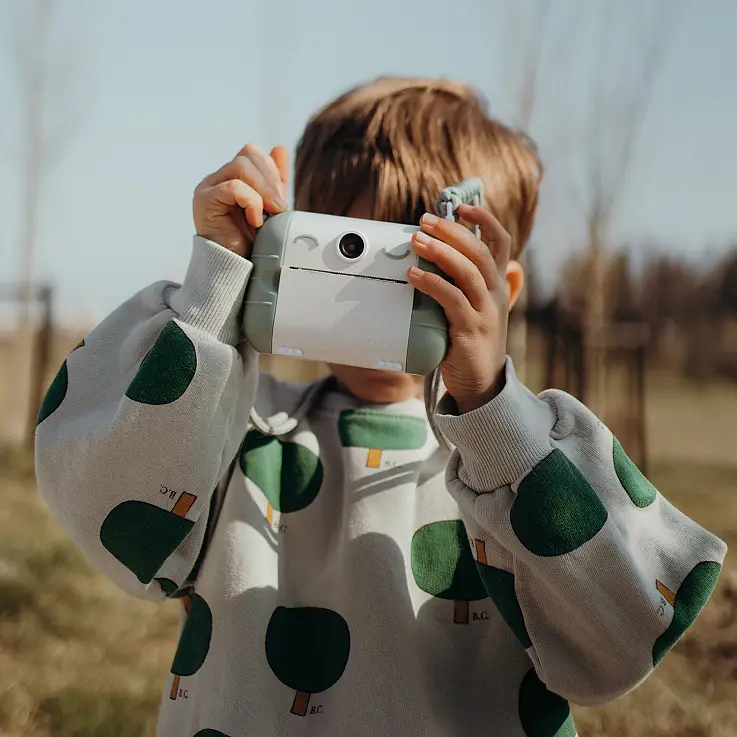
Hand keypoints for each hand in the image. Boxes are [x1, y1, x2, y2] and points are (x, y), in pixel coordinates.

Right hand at [193, 143, 289, 256]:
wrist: (239, 268)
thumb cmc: (252, 242)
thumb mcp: (271, 207)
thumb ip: (275, 180)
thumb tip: (280, 149)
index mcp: (233, 177)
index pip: (252, 153)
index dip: (271, 170)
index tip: (279, 199)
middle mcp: (218, 178)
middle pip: (248, 155)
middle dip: (269, 181)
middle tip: (278, 210)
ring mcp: (209, 187)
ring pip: (241, 166)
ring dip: (262, 192)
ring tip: (267, 215)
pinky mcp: (205, 200)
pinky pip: (233, 187)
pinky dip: (251, 202)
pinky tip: (254, 221)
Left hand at [407, 206, 511, 413]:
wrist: (482, 384)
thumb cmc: (471, 341)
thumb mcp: (473, 306)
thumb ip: (460, 282)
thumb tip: (433, 254)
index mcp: (498, 285)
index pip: (501, 242)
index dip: (484, 220)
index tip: (462, 206)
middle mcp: (496, 294)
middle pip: (480, 251)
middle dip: (452, 231)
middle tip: (425, 220)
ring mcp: (485, 312)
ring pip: (468, 271)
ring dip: (440, 251)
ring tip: (417, 239)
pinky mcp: (470, 330)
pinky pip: (452, 300)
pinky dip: (432, 283)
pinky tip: (414, 274)